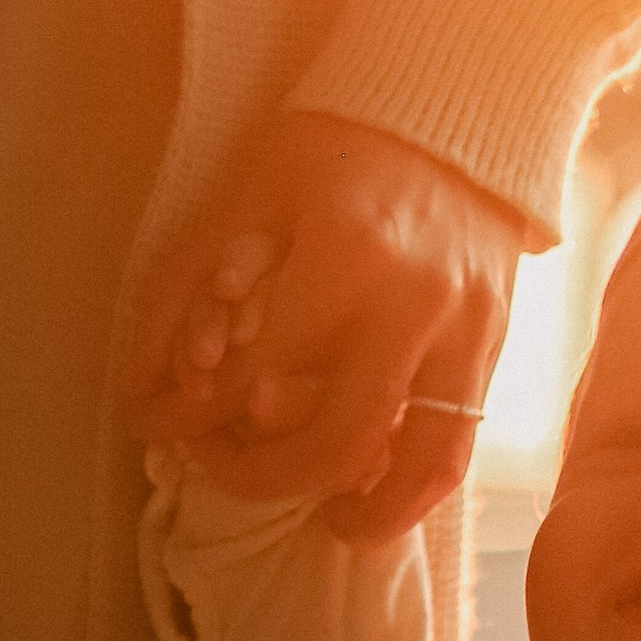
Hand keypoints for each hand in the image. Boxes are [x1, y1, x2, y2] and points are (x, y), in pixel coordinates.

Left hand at [123, 111, 529, 541]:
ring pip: (417, 464)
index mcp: (346, 255)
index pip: (258, 376)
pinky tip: (373, 502)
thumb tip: (147, 389)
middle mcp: (415, 305)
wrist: (457, 115)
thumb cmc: (337, 147)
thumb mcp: (248, 193)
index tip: (162, 426)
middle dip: (267, 477)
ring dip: (364, 513)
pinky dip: (412, 491)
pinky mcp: (492, 350)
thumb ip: (190, 287)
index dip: (197, 417)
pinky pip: (457, 449)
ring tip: (324, 525)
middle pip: (338, 438)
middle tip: (224, 474)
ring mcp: (466, 333)